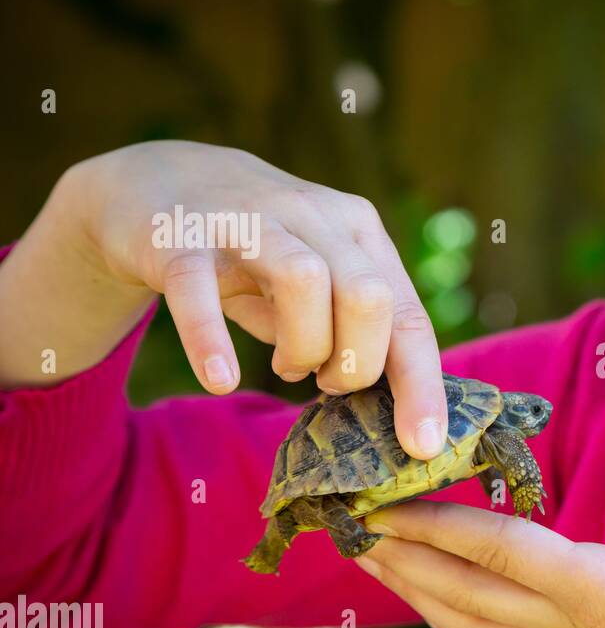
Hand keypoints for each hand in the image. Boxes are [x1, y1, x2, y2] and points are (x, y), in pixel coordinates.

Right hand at [5, 140, 446, 458]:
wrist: (158, 180)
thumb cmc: (256, 253)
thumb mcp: (316, 281)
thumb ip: (349, 330)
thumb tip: (379, 401)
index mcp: (359, 232)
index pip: (408, 315)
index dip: (421, 386)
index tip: (422, 447)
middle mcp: (312, 217)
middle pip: (368, 297)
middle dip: (358, 363)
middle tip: (326, 383)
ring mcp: (246, 221)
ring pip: (303, 280)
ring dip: (304, 346)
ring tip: (288, 368)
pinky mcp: (179, 237)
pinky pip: (198, 290)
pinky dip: (212, 339)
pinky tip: (222, 378)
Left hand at [355, 501, 604, 627]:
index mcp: (603, 602)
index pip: (502, 552)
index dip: (439, 522)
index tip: (381, 497)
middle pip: (467, 585)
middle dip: (403, 551)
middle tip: (343, 517)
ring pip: (470, 621)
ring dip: (415, 587)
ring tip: (371, 557)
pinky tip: (442, 627)